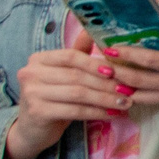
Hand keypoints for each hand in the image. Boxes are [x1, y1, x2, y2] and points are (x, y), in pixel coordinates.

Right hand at [5, 29, 120, 158]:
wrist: (32, 128)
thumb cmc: (53, 96)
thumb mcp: (63, 73)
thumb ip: (77, 52)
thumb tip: (91, 30)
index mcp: (38, 59)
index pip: (70, 56)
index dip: (94, 63)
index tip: (114, 71)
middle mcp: (30, 73)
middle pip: (76, 76)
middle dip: (106, 83)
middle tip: (128, 90)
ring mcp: (31, 93)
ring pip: (78, 93)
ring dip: (106, 98)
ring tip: (125, 102)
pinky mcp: (37, 112)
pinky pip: (75, 110)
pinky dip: (97, 112)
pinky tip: (112, 114)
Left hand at [104, 24, 158, 118]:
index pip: (149, 60)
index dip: (127, 55)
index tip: (110, 49)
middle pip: (139, 81)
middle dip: (117, 73)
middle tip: (101, 65)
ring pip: (143, 97)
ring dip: (125, 89)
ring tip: (110, 79)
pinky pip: (158, 104)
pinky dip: (143, 97)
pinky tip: (134, 89)